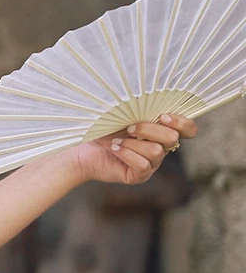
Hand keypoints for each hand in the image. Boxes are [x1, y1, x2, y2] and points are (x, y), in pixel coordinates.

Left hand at [70, 113, 197, 185]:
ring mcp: (152, 164)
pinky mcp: (139, 176)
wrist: (83, 149)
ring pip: (157, 152)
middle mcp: (161, 148)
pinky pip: (143, 165)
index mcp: (161, 131)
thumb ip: (140, 108)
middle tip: (129, 128)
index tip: (162, 116)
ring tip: (116, 141)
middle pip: (172, 139)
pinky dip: (126, 153)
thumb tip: (149, 97)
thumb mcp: (122, 114)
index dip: (182, 123)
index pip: (189, 130)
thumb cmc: (103, 128)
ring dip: (133, 143)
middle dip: (149, 129)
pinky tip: (114, 149)